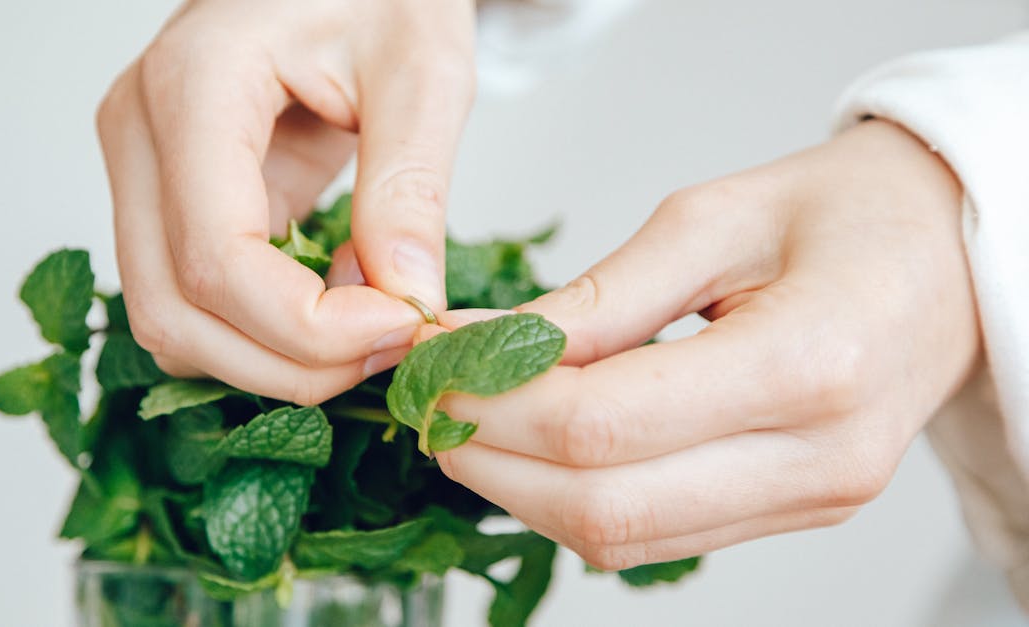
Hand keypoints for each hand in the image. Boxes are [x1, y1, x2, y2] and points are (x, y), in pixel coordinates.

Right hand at [96, 0, 474, 403]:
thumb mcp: (422, 70)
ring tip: (366, 327)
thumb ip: (410, 187)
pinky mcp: (168, 198)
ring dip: (269, 357)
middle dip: (287, 362)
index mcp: (192, 85)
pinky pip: (192, 299)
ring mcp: (142, 168)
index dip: (307, 326)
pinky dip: (261, 331)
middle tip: (390, 348)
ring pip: (170, 322)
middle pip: (174, 310)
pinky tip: (336, 306)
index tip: (400, 328)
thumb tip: (407, 304)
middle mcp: (139, 131)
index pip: (215, 259)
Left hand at [428, 120, 978, 569]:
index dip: (495, 404)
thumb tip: (487, 347)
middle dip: (492, 460)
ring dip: (522, 492)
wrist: (946, 259)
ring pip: (621, 539)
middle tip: (431, 403)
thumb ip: (600, 298)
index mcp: (808, 365)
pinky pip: (655, 537)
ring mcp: (809, 501)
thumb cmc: (844, 216)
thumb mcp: (715, 218)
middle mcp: (818, 460)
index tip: (434, 366)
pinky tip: (534, 449)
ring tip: (469, 423)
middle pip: (602, 506)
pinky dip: (575, 501)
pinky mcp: (791, 513)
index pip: (604, 425)